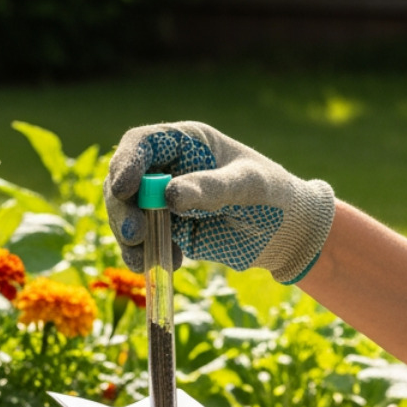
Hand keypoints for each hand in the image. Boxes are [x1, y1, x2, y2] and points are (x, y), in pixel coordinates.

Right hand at [104, 122, 335, 283]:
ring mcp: (162, 202)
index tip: (123, 188)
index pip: (141, 144)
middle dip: (122, 210)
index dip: (126, 163)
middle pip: (122, 183)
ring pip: (126, 215)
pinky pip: (142, 243)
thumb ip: (211, 189)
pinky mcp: (166, 231)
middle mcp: (166, 169)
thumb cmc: (272, 196)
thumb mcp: (248, 186)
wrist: (284, 233)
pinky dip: (147, 256)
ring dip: (131, 239)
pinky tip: (173, 262)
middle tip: (134, 234)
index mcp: (184, 143)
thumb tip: (168, 195)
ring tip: (148, 258)